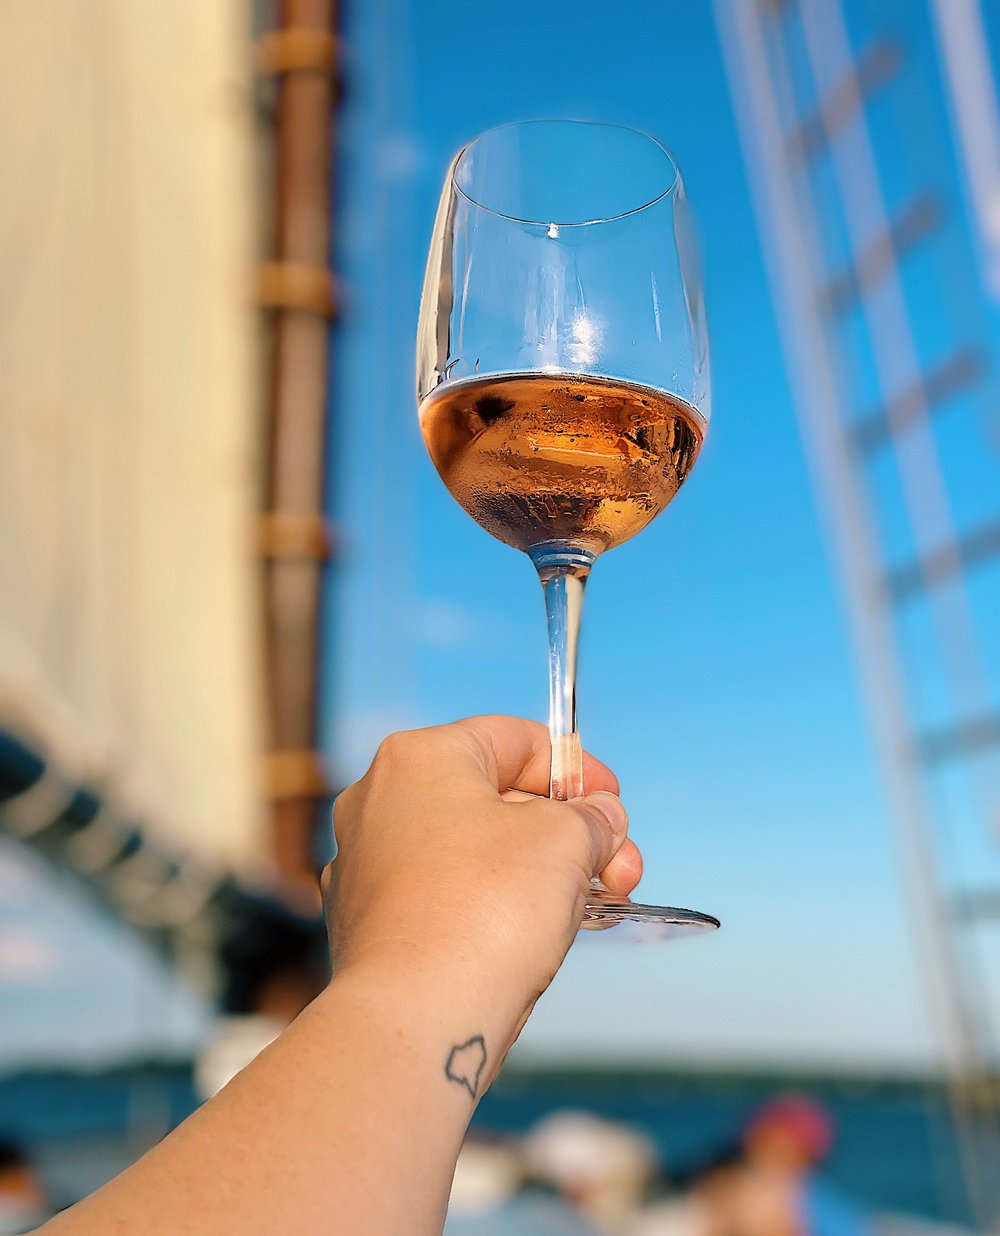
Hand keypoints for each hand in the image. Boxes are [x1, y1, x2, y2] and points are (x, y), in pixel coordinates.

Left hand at [322, 716, 641, 1048]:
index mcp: (420, 757)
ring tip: (597, 904)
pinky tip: (543, 933)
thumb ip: (591, 817)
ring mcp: (368, 865)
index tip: (615, 804)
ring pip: (474, 852)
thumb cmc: (486, 909)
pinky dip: (496, 905)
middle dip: (569, 831)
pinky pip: (448, 896)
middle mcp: (381, 802)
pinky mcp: (370, 924)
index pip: (514, 739)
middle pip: (497, 798)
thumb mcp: (565, 839)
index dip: (576, 768)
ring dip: (541, 871)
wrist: (418, 1016)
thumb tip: (600, 819)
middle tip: (621, 868)